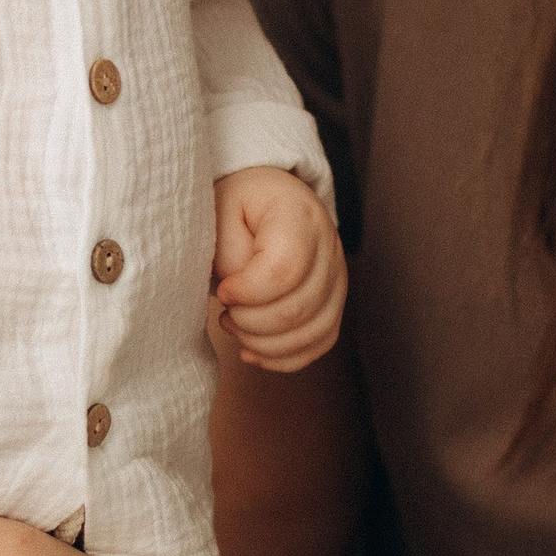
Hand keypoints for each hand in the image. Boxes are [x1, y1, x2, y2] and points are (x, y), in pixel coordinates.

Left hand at [211, 166, 344, 372]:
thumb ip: (229, 255)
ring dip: (265, 343)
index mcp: (299, 213)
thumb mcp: (219, 212)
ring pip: (313, 332)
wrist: (260, 198)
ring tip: (236, 326)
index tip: (223, 290)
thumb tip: (240, 300)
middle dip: (251, 322)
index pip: (283, 269)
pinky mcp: (333, 300)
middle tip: (226, 310)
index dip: (247, 292)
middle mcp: (328, 244)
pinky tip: (253, 350)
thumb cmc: (235, 206)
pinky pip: (321, 342)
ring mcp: (337, 274)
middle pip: (298, 308)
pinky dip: (285, 357)